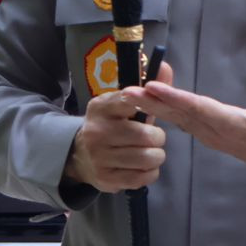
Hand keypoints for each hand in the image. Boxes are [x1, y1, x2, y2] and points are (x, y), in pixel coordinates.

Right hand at [64, 61, 173, 192]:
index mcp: (102, 107)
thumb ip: (148, 86)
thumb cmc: (113, 124)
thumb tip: (165, 66)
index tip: (147, 111)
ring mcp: (99, 157)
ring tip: (149, 151)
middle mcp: (96, 132)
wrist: (79, 155)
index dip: (147, 105)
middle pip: (147, 135)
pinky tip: (142, 166)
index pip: (130, 100)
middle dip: (157, 137)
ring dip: (156, 156)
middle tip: (152, 138)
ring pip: (149, 157)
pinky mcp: (106, 179)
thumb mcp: (125, 103)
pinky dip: (150, 172)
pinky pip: (143, 177)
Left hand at [130, 81, 245, 180]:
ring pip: (180, 119)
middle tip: (127, 91)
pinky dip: (168, 109)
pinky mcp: (213, 134)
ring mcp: (214, 135)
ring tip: (132, 93)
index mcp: (235, 127)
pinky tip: (154, 102)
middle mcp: (219, 133)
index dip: (177, 100)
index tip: (154, 88)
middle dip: (155, 103)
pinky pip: (186, 121)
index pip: (202, 111)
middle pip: (182, 116)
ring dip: (156, 107)